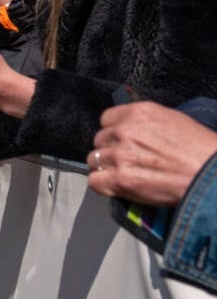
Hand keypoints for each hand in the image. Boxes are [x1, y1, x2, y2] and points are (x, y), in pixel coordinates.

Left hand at [87, 102, 216, 206]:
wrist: (211, 175)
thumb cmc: (200, 150)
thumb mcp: (172, 120)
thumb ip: (145, 122)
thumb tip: (132, 127)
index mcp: (137, 113)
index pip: (106, 119)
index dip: (113, 132)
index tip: (120, 141)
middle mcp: (124, 131)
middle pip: (100, 140)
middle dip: (111, 150)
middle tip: (127, 161)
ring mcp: (120, 155)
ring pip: (95, 160)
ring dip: (106, 168)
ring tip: (124, 175)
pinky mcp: (121, 180)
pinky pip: (95, 182)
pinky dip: (103, 185)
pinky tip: (115, 186)